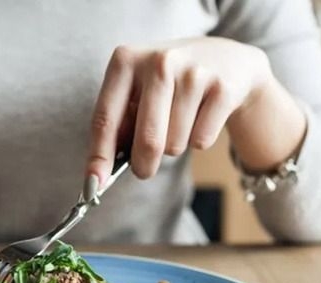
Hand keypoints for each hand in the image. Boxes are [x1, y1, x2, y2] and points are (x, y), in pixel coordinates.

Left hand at [84, 37, 276, 185]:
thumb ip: (119, 124)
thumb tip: (99, 174)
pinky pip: (201, 141)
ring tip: (181, 121)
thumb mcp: (138, 90)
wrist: (226, 59)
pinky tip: (202, 116)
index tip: (94, 185)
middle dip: (143, 165)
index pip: (105, 118)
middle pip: (147, 140)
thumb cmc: (170, 83)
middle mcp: (159, 61)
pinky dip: (199, 140)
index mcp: (126, 60)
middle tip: (144, 170)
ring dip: (175, 146)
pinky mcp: (222, 89)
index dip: (99, 156)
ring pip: (175, 145)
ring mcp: (193, 73)